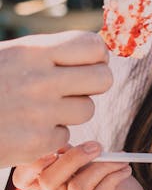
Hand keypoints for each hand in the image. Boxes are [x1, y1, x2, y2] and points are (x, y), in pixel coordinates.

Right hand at [0, 30, 112, 166]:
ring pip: (87, 110)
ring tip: (42, 107)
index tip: (87, 62)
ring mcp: (41, 113)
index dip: (96, 56)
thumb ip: (49, 53)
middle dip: (93, 84)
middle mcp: (42, 80)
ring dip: (70, 110)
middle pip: (103, 79)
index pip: (94, 47)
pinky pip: (64, 136)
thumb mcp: (10, 54)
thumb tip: (96, 50)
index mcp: (34, 51)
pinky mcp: (36, 142)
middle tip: (75, 87)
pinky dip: (50, 135)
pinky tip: (27, 128)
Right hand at [13, 143, 151, 189]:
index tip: (59, 146)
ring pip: (77, 187)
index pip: (24, 179)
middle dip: (73, 157)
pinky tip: (125, 171)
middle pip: (49, 180)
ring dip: (102, 166)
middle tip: (98, 147)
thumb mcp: (97, 169)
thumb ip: (80, 159)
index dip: (32, 162)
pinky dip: (113, 177)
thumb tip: (64, 145)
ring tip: (121, 161)